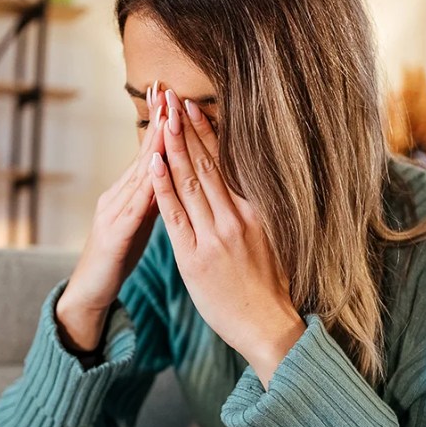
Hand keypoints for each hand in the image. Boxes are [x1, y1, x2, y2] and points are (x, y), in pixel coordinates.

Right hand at [57, 84, 165, 350]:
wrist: (88, 292)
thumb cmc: (117, 258)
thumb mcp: (141, 223)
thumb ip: (156, 198)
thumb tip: (177, 175)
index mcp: (130, 193)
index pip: (151, 152)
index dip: (163, 123)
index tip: (174, 94)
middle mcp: (118, 195)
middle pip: (144, 153)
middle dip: (157, 121)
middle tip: (167, 88)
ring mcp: (113, 212)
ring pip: (140, 174)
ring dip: (154, 144)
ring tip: (167, 116)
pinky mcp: (115, 234)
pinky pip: (134, 207)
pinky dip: (147, 187)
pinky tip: (157, 170)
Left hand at [151, 90, 304, 386]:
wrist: (269, 326)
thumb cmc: (271, 287)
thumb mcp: (272, 240)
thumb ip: (255, 212)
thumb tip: (244, 186)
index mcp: (254, 212)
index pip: (226, 165)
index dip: (207, 134)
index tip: (194, 107)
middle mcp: (235, 218)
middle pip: (206, 165)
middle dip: (186, 130)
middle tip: (171, 100)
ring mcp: (214, 236)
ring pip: (189, 183)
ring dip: (173, 148)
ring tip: (160, 120)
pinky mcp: (194, 258)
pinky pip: (175, 216)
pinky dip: (163, 188)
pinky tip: (153, 164)